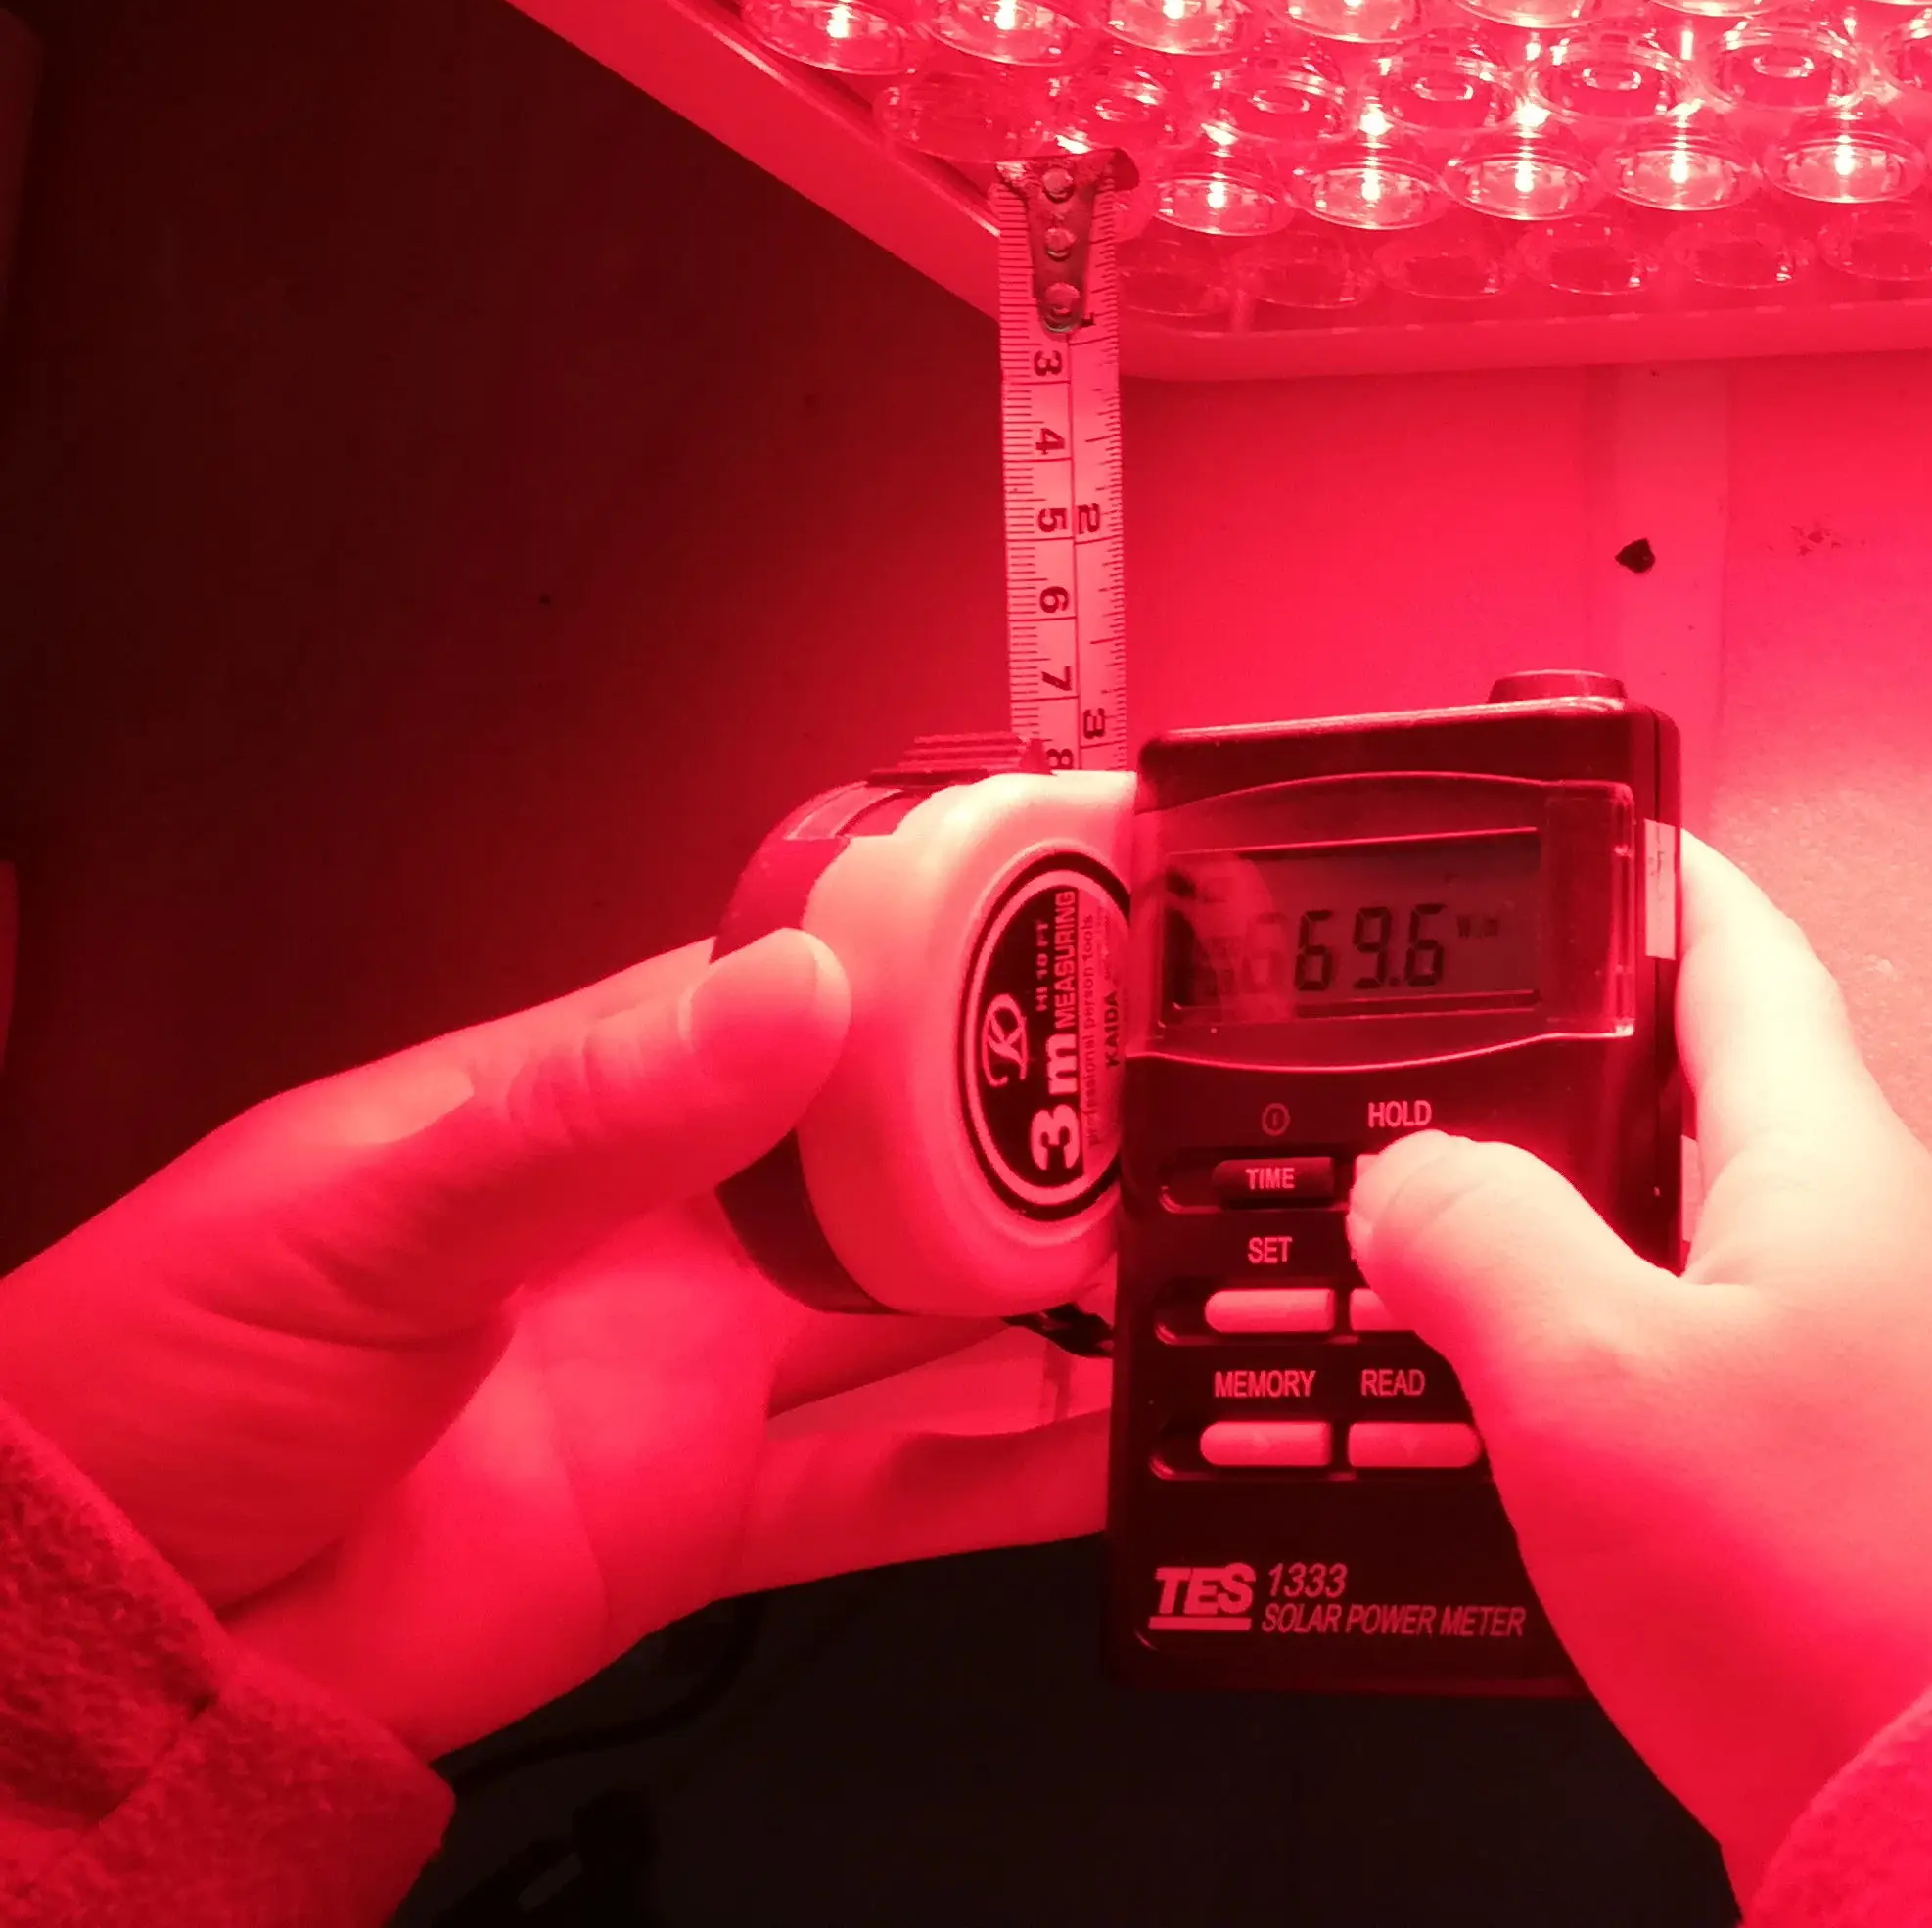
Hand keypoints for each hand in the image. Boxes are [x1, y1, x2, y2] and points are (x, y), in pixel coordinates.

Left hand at [0, 932, 1105, 1757]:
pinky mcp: (706, 1518)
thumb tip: (792, 994)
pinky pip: (891, 1488)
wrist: (98, 1644)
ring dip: (1045, 1280)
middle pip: (890, 1147)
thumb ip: (591, 1118)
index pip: (789, 989)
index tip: (1072, 919)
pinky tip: (1113, 1448)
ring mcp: (691, 1372)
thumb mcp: (370, 1213)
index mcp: (573, 1102)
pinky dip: (1010, 1476)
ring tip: (1190, 1247)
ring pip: (920, 1308)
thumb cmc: (159, 1379)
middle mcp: (656, 1226)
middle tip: (1179, 1094)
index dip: (933, 951)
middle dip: (1029, 1117)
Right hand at [1347, 840, 1931, 1888]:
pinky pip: (1687, 1395)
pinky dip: (1580, 1401)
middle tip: (1390, 1102)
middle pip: (1677, 1108)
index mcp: (1824, 1158)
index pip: (1731, 945)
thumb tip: (1411, 1183)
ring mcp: (1868, 1371)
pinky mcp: (1847, 1495)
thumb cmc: (1837, 1593)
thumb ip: (1476, 1241)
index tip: (1556, 832)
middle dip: (1528, 1101)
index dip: (1635, 873)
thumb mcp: (1593, 1384)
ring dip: (1536, 1272)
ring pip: (1669, 1265)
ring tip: (1393, 1300)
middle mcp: (1865, 1242)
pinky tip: (1494, 1464)